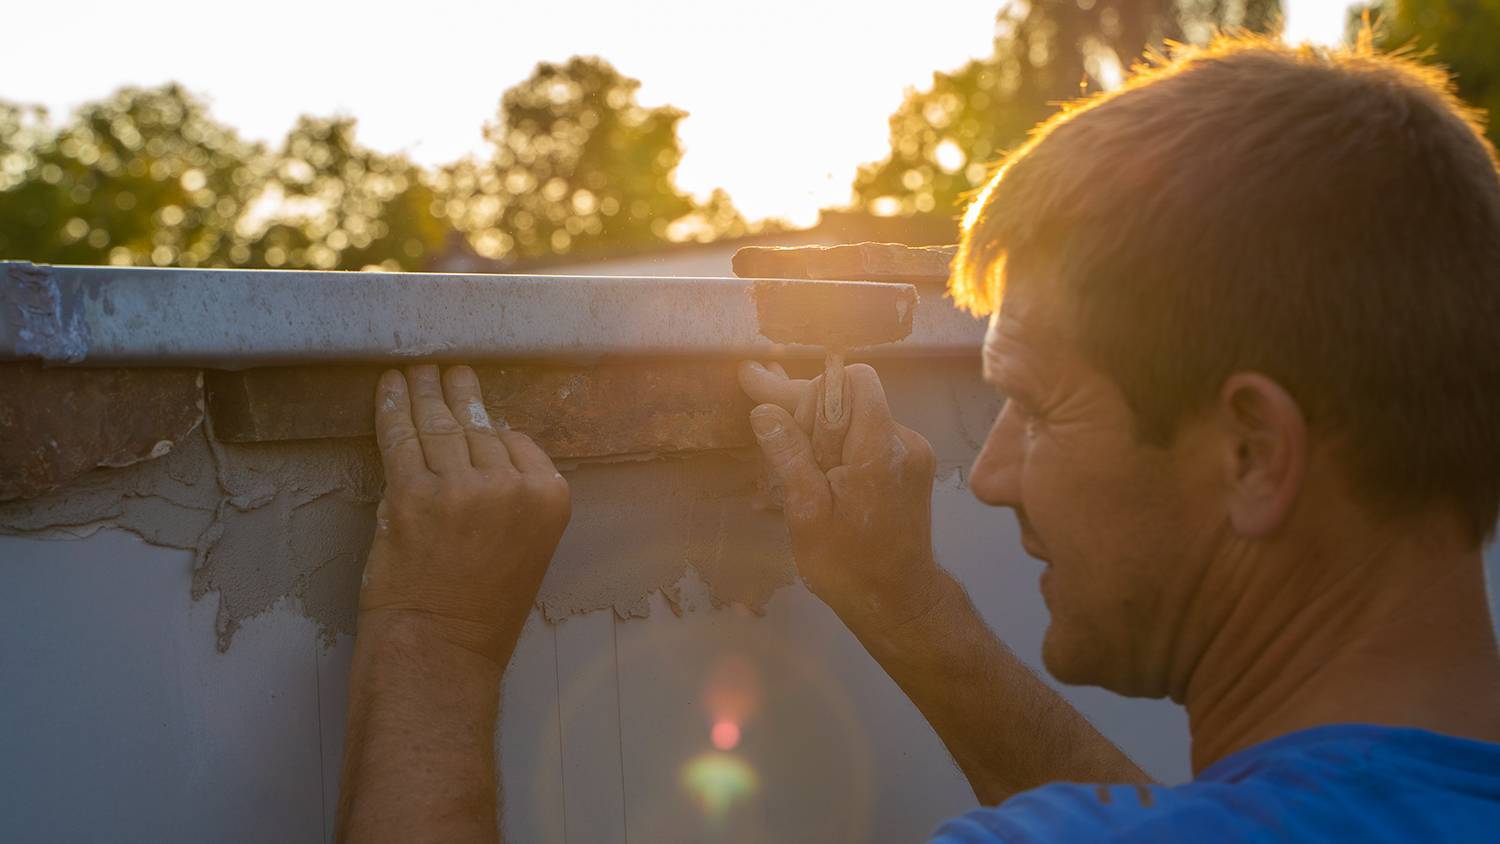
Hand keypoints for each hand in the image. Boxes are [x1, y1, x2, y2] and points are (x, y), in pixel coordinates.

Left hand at [360, 364, 570, 667]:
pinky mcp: (411, 493)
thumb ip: (513, 496)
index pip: (517, 442)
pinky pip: (400, 437)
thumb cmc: (482, 611)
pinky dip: (392, 406)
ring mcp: (460, 487)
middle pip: (478, 427)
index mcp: (550, 498)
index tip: (477, 413)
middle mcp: (511, 486)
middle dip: (459, 394)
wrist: (440, 648)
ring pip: (439, 425)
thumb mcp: (526, 547)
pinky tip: (391, 385)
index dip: (492, 429)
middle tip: (449, 371)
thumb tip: (481, 445)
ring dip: (425, 391)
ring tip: (419, 370)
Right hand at [738, 360, 942, 632]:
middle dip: (812, 415)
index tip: (789, 423)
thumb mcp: (806, 513)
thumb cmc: (848, 564)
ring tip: (799, 467)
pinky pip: (869, 435)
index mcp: (879, 449)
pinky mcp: (911, 462)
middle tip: (783, 445)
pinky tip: (819, 472)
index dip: (816, 393)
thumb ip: (790, 457)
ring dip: (824, 433)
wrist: (896, 599)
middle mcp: (904, 440)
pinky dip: (841, 446)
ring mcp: (912, 451)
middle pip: (852, 396)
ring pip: (858, 415)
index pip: (854, 380)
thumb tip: (764, 411)